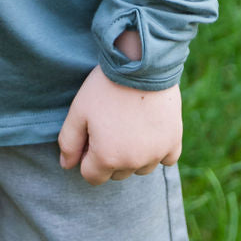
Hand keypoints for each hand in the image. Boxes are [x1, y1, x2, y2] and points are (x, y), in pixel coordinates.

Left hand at [58, 73, 181, 185]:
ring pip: (140, 168)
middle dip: (110, 156)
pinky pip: (166, 159)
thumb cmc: (106, 87)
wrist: (141, 64)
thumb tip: (66, 165)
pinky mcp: (174, 142)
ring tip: (129, 123)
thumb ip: (69, 142)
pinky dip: (158, 149)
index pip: (91, 176)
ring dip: (134, 155)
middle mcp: (133, 163)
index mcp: (107, 158)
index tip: (91, 133)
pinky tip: (150, 129)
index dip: (87, 155)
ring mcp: (156, 154)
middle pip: (116, 174)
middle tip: (110, 125)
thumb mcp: (78, 110)